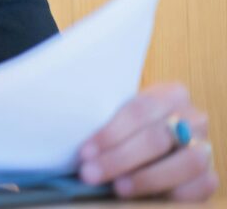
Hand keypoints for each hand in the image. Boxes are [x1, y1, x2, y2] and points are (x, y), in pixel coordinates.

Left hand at [79, 83, 216, 199]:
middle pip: (157, 137)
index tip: (85, 153)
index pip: (138, 110)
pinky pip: (198, 186)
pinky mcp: (209, 177)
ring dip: (148, 178)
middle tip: (91, 174)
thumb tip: (84, 153)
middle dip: (120, 158)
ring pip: (186, 162)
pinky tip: (145, 199)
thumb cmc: (129, 132)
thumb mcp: (120, 122)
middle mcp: (193, 118)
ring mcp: (205, 147)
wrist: (154, 148)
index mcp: (169, 95)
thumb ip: (108, 132)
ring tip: (118, 188)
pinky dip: (172, 194)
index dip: (110, 133)